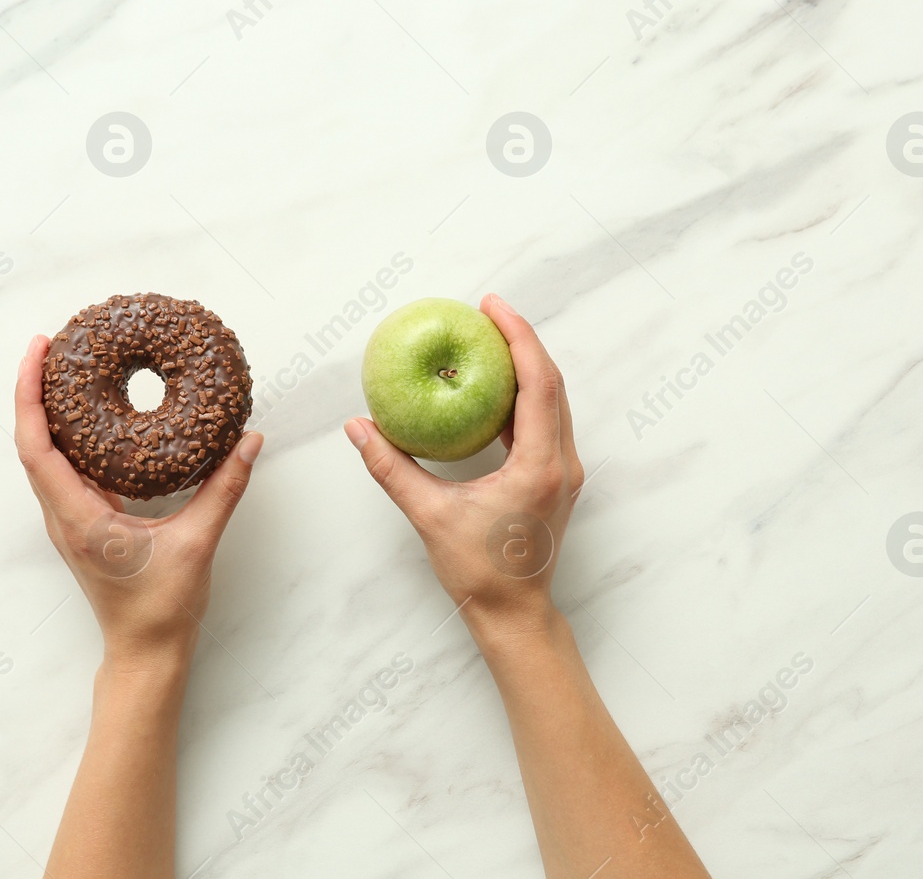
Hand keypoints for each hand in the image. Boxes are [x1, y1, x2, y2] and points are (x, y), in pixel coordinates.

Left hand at [14, 335, 262, 664]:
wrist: (146, 651)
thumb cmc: (162, 608)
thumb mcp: (198, 542)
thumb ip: (224, 488)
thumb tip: (248, 441)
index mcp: (77, 516)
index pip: (36, 444)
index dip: (30, 394)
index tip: (38, 351)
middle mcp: (62, 515)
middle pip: (31, 441)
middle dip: (34, 390)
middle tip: (51, 345)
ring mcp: (69, 520)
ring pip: (43, 456)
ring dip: (46, 412)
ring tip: (63, 370)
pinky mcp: (84, 523)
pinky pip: (64, 470)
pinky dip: (67, 437)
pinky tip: (90, 418)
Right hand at [345, 295, 584, 638]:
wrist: (514, 615)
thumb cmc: (479, 572)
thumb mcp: (430, 516)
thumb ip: (392, 468)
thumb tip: (359, 427)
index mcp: (541, 465)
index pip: (538, 383)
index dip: (518, 337)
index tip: (491, 307)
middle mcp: (562, 463)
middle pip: (552, 383)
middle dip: (522, 341)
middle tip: (487, 312)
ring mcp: (563, 472)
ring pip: (552, 402)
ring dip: (524, 367)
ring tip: (488, 341)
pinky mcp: (554, 480)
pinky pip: (543, 423)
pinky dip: (520, 398)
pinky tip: (489, 389)